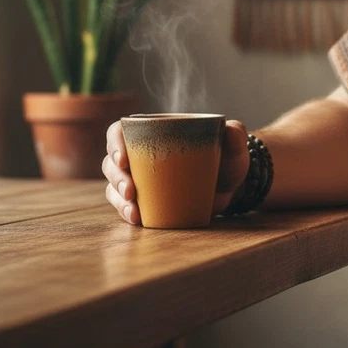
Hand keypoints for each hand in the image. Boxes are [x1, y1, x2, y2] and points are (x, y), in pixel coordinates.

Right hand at [102, 119, 250, 224]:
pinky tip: (136, 219)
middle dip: (116, 177)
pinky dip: (126, 212)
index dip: (114, 143)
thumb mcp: (234, 146)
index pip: (119, 132)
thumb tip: (231, 129)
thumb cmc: (228, 159)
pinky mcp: (144, 200)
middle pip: (112, 161)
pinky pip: (125, 205)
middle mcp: (138, 154)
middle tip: (131, 190)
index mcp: (151, 132)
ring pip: (114, 185)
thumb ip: (236, 134)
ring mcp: (139, 178)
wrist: (232, 188)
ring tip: (134, 211)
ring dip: (118, 198)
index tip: (124, 159)